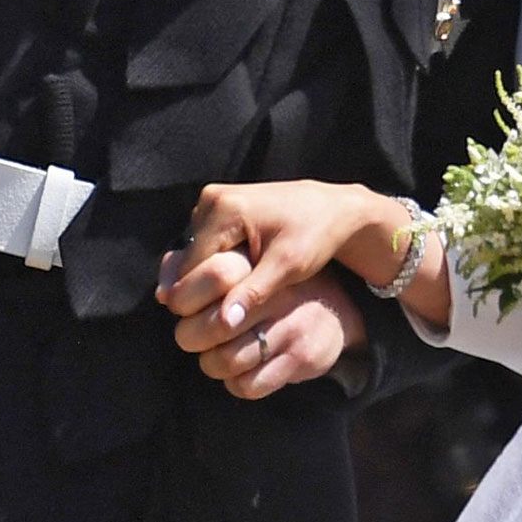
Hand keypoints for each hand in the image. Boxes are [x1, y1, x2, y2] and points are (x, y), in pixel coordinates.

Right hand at [156, 179, 374, 331]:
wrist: (334, 209)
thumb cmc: (316, 235)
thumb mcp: (289, 266)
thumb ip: (254, 292)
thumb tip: (224, 322)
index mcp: (225, 208)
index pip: (190, 269)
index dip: (203, 299)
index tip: (227, 316)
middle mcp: (211, 198)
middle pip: (187, 262)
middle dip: (206, 288)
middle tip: (236, 303)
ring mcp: (212, 200)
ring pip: (192, 256)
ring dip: (209, 278)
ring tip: (241, 288)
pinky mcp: (218, 207)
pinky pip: (203, 246)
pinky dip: (215, 265)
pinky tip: (238, 277)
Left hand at [170, 266, 365, 399]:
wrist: (336, 309)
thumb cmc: (271, 287)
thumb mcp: (245, 266)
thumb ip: (199, 268)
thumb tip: (162, 291)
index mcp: (262, 264)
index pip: (215, 274)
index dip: (186, 297)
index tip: (183, 306)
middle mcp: (279, 292)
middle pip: (212, 325)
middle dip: (191, 337)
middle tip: (194, 336)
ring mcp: (291, 326)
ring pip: (226, 360)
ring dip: (212, 362)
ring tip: (217, 353)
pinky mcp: (301, 357)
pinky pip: (248, 385)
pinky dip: (235, 383)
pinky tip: (241, 370)